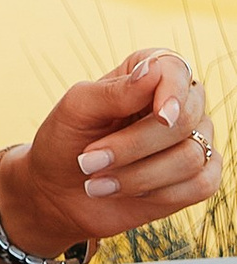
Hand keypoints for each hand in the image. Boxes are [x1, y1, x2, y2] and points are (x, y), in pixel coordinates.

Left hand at [0, 50, 216, 259]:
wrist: (59, 191)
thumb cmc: (66, 141)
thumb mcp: (77, 110)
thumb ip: (114, 91)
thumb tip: (152, 69)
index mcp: (149, 74)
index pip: (176, 70)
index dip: (172, 92)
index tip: (161, 116)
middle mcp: (180, 104)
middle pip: (185, 119)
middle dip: (134, 146)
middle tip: (88, 161)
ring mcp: (193, 140)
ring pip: (190, 157)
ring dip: (137, 176)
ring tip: (96, 181)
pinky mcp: (198, 177)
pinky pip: (203, 184)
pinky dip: (158, 193)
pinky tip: (125, 192)